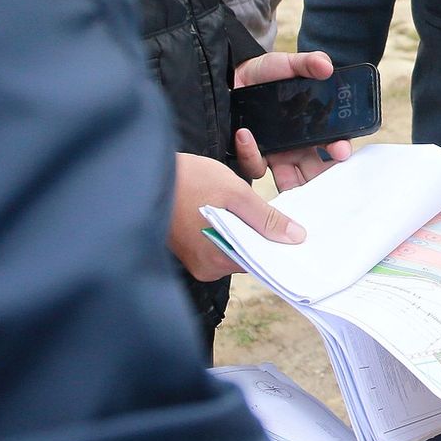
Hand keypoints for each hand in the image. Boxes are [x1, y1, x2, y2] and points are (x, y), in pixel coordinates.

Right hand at [170, 151, 305, 279]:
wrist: (143, 172)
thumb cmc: (186, 180)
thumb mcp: (234, 193)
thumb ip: (265, 218)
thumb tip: (295, 237)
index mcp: (215, 261)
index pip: (258, 262)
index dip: (278, 246)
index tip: (297, 234)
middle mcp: (204, 268)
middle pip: (247, 256)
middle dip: (263, 238)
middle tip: (282, 218)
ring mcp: (194, 259)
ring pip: (234, 248)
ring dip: (247, 232)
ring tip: (258, 213)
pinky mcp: (188, 248)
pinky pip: (219, 243)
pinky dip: (231, 229)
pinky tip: (237, 214)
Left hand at [232, 49, 353, 191]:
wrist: (235, 76)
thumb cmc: (267, 73)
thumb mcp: (290, 64)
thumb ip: (309, 63)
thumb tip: (326, 66)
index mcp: (314, 128)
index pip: (334, 146)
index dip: (340, 150)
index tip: (341, 150)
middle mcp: (298, 147)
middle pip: (315, 172)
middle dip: (320, 177)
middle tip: (319, 175)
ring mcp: (275, 154)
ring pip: (288, 180)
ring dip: (289, 180)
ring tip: (282, 160)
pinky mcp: (253, 155)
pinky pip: (255, 166)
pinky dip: (251, 155)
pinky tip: (246, 134)